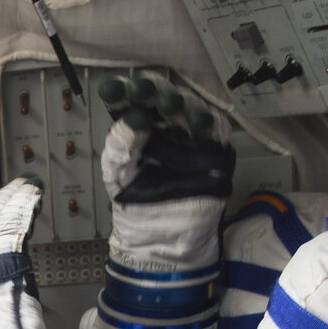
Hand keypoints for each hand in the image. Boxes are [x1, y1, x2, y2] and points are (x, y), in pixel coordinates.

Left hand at [99, 77, 234, 206]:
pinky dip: (208, 122)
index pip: (129, 102)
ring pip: (189, 108)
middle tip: (142, 90)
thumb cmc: (136, 203)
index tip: (112, 89)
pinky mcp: (213, 150)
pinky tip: (198, 121)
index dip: (122, 92)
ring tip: (170, 104)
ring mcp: (190, 136)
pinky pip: (215, 130)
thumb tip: (135, 117)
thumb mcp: (118, 173)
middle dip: (152, 91)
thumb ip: (121, 146)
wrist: (160, 239)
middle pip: (161, 97)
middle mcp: (164, 125)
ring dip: (180, 103)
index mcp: (137, 128)